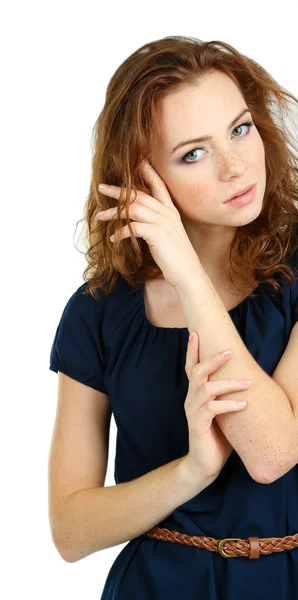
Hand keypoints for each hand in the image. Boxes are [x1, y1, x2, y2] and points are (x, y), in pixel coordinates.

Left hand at [96, 160, 199, 287]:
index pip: (158, 185)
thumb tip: (138, 223)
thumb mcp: (168, 236)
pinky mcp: (157, 234)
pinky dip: (120, 232)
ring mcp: (163, 223)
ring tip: (100, 215)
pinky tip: (113, 238)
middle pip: (139, 195)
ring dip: (114, 212)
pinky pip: (133, 227)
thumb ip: (156, 225)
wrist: (188, 274)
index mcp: (171, 211)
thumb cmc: (176, 258)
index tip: (135, 162)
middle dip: (119, 190)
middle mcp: (167, 213)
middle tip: (101, 187)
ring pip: (133, 209)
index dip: (147, 172)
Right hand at [183, 331, 249, 480]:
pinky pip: (211, 410)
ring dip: (228, 384)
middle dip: (213, 360)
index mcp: (195, 395)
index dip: (192, 350)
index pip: (191, 368)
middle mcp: (191, 400)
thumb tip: (246, 379)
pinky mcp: (198, 426)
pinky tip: (242, 405)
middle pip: (197, 372)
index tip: (194, 333)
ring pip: (206, 389)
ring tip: (247, 383)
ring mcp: (193, 413)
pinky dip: (228, 405)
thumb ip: (226, 397)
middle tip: (230, 352)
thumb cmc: (216, 437)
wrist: (203, 465)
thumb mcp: (222, 412)